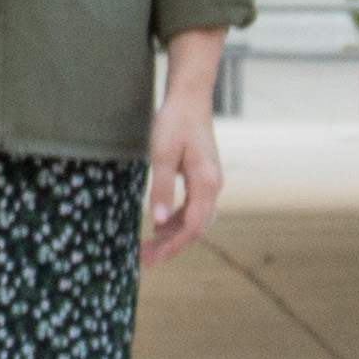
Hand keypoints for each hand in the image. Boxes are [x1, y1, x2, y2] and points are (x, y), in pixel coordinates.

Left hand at [141, 72, 222, 264]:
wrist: (190, 98)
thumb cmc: (175, 122)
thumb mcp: (162, 155)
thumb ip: (161, 189)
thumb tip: (156, 222)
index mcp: (206, 183)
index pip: (192, 226)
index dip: (172, 246)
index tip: (151, 258)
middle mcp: (213, 187)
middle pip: (195, 228)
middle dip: (171, 246)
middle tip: (146, 260)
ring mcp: (210, 183)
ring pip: (195, 220)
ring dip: (173, 236)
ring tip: (150, 248)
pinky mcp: (203, 179)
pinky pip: (193, 209)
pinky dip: (177, 221)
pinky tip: (160, 226)